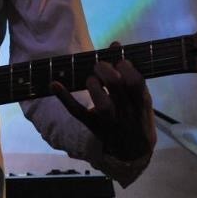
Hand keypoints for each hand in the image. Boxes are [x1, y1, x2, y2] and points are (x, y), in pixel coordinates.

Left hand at [52, 42, 155, 161]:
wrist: (133, 154)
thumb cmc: (137, 118)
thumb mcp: (142, 99)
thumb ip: (130, 74)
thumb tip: (115, 44)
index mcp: (141, 104)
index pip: (135, 82)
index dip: (126, 67)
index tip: (120, 61)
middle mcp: (126, 113)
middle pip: (117, 88)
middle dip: (107, 71)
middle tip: (100, 65)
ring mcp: (109, 122)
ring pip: (102, 104)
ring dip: (93, 84)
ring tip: (92, 79)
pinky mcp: (92, 126)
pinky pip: (78, 113)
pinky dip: (65, 98)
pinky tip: (54, 84)